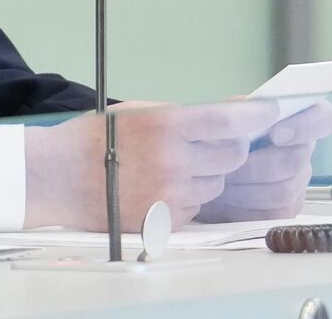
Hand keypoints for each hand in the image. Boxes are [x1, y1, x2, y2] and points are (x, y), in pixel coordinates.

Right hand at [23, 99, 278, 230]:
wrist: (58, 177)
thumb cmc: (95, 138)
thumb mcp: (138, 112)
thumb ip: (183, 116)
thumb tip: (230, 117)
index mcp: (168, 125)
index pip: (231, 120)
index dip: (258, 116)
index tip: (272, 111)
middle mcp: (175, 160)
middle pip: (233, 156)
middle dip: (230, 148)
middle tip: (213, 142)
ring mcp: (173, 194)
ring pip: (218, 184)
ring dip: (208, 174)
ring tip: (175, 166)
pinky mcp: (168, 220)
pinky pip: (199, 207)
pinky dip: (190, 196)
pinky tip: (162, 186)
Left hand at [196, 99, 331, 222]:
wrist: (199, 179)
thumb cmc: (215, 143)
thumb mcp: (221, 117)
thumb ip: (239, 110)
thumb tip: (250, 109)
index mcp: (294, 121)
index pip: (324, 118)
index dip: (307, 125)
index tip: (276, 133)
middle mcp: (302, 152)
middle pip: (296, 160)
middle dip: (257, 163)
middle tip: (229, 164)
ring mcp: (297, 184)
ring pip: (284, 189)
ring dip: (247, 186)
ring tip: (223, 180)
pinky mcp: (285, 212)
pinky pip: (274, 213)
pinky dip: (245, 207)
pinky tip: (228, 200)